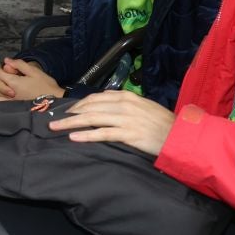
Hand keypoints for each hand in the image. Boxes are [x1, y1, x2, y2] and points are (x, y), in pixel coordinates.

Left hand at [0, 57, 62, 101]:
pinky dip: (0, 99)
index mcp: (13, 82)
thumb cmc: (45, 85)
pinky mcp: (13, 109)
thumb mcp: (34, 71)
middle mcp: (9, 94)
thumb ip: (19, 64)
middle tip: (6, 77)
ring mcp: (10, 102)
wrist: (53, 102)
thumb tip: (6, 60)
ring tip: (6, 87)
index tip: (4, 67)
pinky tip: (8, 95)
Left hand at [47, 90, 175, 156]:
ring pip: (92, 119)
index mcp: (126, 97)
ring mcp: (126, 119)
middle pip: (90, 107)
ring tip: (56, 127)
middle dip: (69, 113)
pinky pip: (103, 133)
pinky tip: (74, 137)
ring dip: (71, 123)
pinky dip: (86, 135)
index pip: (96, 98)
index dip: (79, 104)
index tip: (67, 111)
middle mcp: (124, 105)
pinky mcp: (129, 134)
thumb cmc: (161, 123)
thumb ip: (124, 106)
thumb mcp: (143, 107)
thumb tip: (105, 108)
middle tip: (54, 120)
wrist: (180, 135)